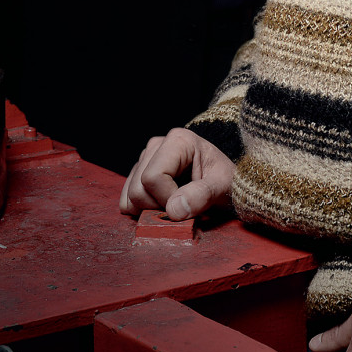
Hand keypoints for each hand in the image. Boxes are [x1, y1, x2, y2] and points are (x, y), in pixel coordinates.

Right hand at [119, 127, 234, 220]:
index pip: (153, 177)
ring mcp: (145, 158)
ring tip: (174, 204)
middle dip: (158, 207)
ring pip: (130, 196)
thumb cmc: (225, 181)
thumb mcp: (223, 187)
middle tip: (182, 206)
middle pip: (138, 189)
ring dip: (151, 209)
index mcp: (178, 141)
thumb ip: (202, 196)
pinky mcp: (138, 171)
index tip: (187, 204)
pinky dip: (142, 209)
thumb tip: (173, 210)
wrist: (222, 181)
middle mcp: (156, 145)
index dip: (167, 199)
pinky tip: (163, 204)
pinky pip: (126, 199)